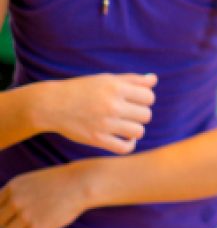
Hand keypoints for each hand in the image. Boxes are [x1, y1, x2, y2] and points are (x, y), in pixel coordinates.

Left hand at [0, 165, 90, 227]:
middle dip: (11, 223)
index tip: (14, 214)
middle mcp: (16, 201)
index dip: (5, 212)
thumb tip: (7, 212)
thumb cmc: (60, 181)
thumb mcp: (32, 180)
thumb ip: (16, 193)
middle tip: (25, 221)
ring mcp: (26, 215)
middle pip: (0, 222)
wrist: (82, 183)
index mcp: (13, 187)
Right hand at [32, 74, 155, 153]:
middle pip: (146, 115)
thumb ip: (132, 79)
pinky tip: (126, 139)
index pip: (149, 97)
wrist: (51, 105)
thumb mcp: (106, 79)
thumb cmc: (82, 90)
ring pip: (138, 131)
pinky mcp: (97, 139)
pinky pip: (125, 148)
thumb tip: (154, 80)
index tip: (134, 100)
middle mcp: (112, 105)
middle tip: (128, 113)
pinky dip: (129, 145)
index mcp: (116, 88)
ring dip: (135, 129)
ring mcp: (105, 124)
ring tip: (126, 125)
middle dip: (140, 114)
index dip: (145, 99)